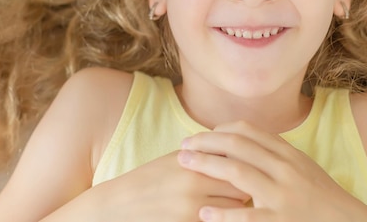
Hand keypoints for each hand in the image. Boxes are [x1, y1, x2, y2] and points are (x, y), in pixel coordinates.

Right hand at [85, 151, 250, 221]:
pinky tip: (216, 213)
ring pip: (233, 210)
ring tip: (231, 201)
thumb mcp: (176, 160)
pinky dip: (221, 218)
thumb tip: (236, 150)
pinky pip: (216, 221)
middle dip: (245, 188)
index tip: (246, 168)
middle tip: (245, 187)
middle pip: (240, 189)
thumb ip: (205, 155)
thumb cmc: (151, 178)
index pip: (237, 164)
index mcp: (194, 164)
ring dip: (235, 206)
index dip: (244, 166)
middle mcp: (195, 187)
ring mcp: (192, 211)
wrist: (120, 205)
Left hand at [177, 121, 366, 221]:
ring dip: (206, 166)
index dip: (219, 130)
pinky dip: (223, 213)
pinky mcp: (281, 221)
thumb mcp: (300, 166)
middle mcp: (285, 168)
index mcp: (288, 153)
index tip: (201, 136)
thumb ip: (274, 151)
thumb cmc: (319, 195)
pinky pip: (247, 216)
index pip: (247, 130)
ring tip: (184, 165)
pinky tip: (204, 212)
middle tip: (183, 146)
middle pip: (237, 145)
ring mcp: (283, 195)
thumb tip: (242, 138)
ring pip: (237, 172)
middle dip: (205, 143)